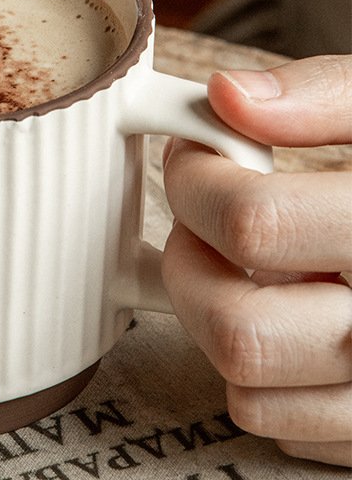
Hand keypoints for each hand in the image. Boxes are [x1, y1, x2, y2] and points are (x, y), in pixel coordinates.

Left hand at [161, 55, 351, 466]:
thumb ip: (324, 94)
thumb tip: (227, 95)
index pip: (256, 223)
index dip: (197, 180)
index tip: (193, 156)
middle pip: (237, 323)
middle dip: (189, 256)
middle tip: (198, 217)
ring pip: (245, 379)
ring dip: (210, 311)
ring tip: (235, 261)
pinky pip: (272, 419)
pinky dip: (253, 368)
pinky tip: (282, 314)